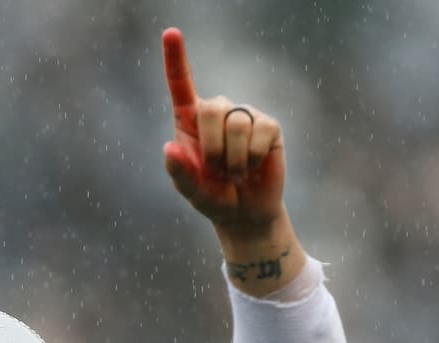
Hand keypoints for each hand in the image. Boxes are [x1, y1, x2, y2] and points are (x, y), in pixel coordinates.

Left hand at [161, 27, 304, 294]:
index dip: (176, 58)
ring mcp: (244, 116)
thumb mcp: (191, 191)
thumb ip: (178, 172)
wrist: (245, 213)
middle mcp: (217, 111)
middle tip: (217, 172)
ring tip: (235, 174)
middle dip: (213, 146)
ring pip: (237, 123)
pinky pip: (260, 132)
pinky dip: (253, 157)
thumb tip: (171, 148)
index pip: (181, 83)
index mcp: (190, 120)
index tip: (171, 32)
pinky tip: (253, 168)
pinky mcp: (268, 126)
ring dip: (234, 158)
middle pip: (212, 108)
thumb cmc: (213, 197)